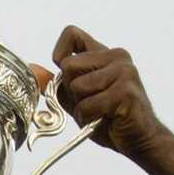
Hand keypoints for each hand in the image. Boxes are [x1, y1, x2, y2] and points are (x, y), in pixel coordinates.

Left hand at [52, 25, 166, 158]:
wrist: (138, 139)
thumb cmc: (109, 118)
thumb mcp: (77, 99)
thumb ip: (58, 84)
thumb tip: (34, 70)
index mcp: (104, 54)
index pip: (71, 35)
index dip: (60, 54)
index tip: (67, 77)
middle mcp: (116, 56)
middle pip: (68, 66)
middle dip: (71, 92)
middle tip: (91, 103)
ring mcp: (123, 71)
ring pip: (76, 87)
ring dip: (81, 108)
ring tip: (100, 112)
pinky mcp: (125, 91)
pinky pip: (87, 105)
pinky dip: (89, 118)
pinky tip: (106, 119)